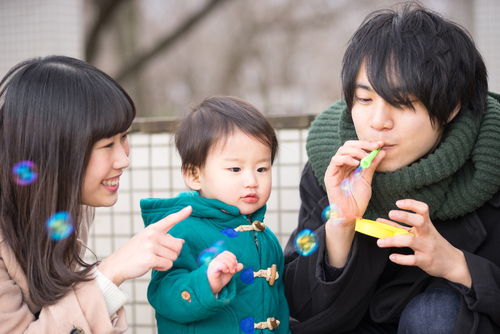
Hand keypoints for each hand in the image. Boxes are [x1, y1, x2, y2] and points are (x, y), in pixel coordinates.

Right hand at [98, 206, 191, 285]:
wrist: (116, 264)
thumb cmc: (134, 253)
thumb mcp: (147, 240)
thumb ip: (164, 239)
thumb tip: (181, 242)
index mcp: (152, 229)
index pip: (169, 220)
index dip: (181, 214)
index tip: (190, 208)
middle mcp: (152, 235)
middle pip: (178, 245)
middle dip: (172, 253)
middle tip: (159, 255)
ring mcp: (151, 246)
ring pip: (174, 257)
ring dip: (166, 262)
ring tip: (153, 260)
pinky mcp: (150, 258)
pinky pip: (168, 265)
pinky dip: (162, 268)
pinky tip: (152, 266)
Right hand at [207, 251, 243, 294]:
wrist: (214, 288)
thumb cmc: (220, 279)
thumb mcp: (230, 273)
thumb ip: (235, 268)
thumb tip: (241, 265)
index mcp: (218, 259)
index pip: (226, 253)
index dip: (233, 258)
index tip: (234, 266)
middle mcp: (214, 260)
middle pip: (225, 254)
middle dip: (232, 262)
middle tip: (233, 270)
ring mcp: (212, 264)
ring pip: (223, 259)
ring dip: (230, 265)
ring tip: (230, 271)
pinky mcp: (212, 270)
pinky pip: (220, 264)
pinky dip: (225, 268)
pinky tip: (225, 272)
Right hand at [323, 140, 383, 266]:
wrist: (351, 214)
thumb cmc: (357, 200)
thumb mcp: (367, 179)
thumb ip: (372, 165)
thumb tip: (382, 151)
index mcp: (349, 165)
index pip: (355, 148)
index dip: (367, 144)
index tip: (380, 144)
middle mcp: (341, 166)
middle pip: (348, 146)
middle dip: (362, 144)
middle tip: (374, 147)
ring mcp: (334, 170)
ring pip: (341, 151)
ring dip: (355, 151)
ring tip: (365, 157)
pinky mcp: (330, 176)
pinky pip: (335, 161)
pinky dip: (346, 159)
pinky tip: (356, 163)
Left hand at [376, 199, 471, 287]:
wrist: (453, 263)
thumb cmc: (433, 245)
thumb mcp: (419, 233)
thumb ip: (400, 227)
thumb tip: (380, 221)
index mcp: (427, 226)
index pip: (423, 210)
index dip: (411, 204)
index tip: (398, 203)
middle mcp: (428, 234)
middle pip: (419, 221)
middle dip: (405, 216)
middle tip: (390, 213)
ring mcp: (427, 247)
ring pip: (411, 241)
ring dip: (393, 240)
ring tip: (380, 242)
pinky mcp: (426, 260)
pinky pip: (413, 259)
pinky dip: (401, 259)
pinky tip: (392, 257)